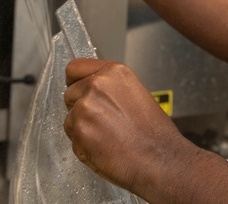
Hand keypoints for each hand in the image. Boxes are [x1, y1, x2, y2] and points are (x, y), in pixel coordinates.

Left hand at [64, 58, 192, 194]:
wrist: (157, 158)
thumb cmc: (153, 132)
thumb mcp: (135, 93)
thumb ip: (110, 87)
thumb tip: (92, 90)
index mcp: (113, 73)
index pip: (75, 68)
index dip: (75, 81)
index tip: (78, 89)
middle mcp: (96, 86)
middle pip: (70, 93)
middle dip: (79, 107)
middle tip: (101, 121)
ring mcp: (84, 108)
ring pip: (69, 118)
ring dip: (81, 128)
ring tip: (106, 136)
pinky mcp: (79, 131)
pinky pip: (72, 138)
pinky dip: (83, 145)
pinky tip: (103, 146)